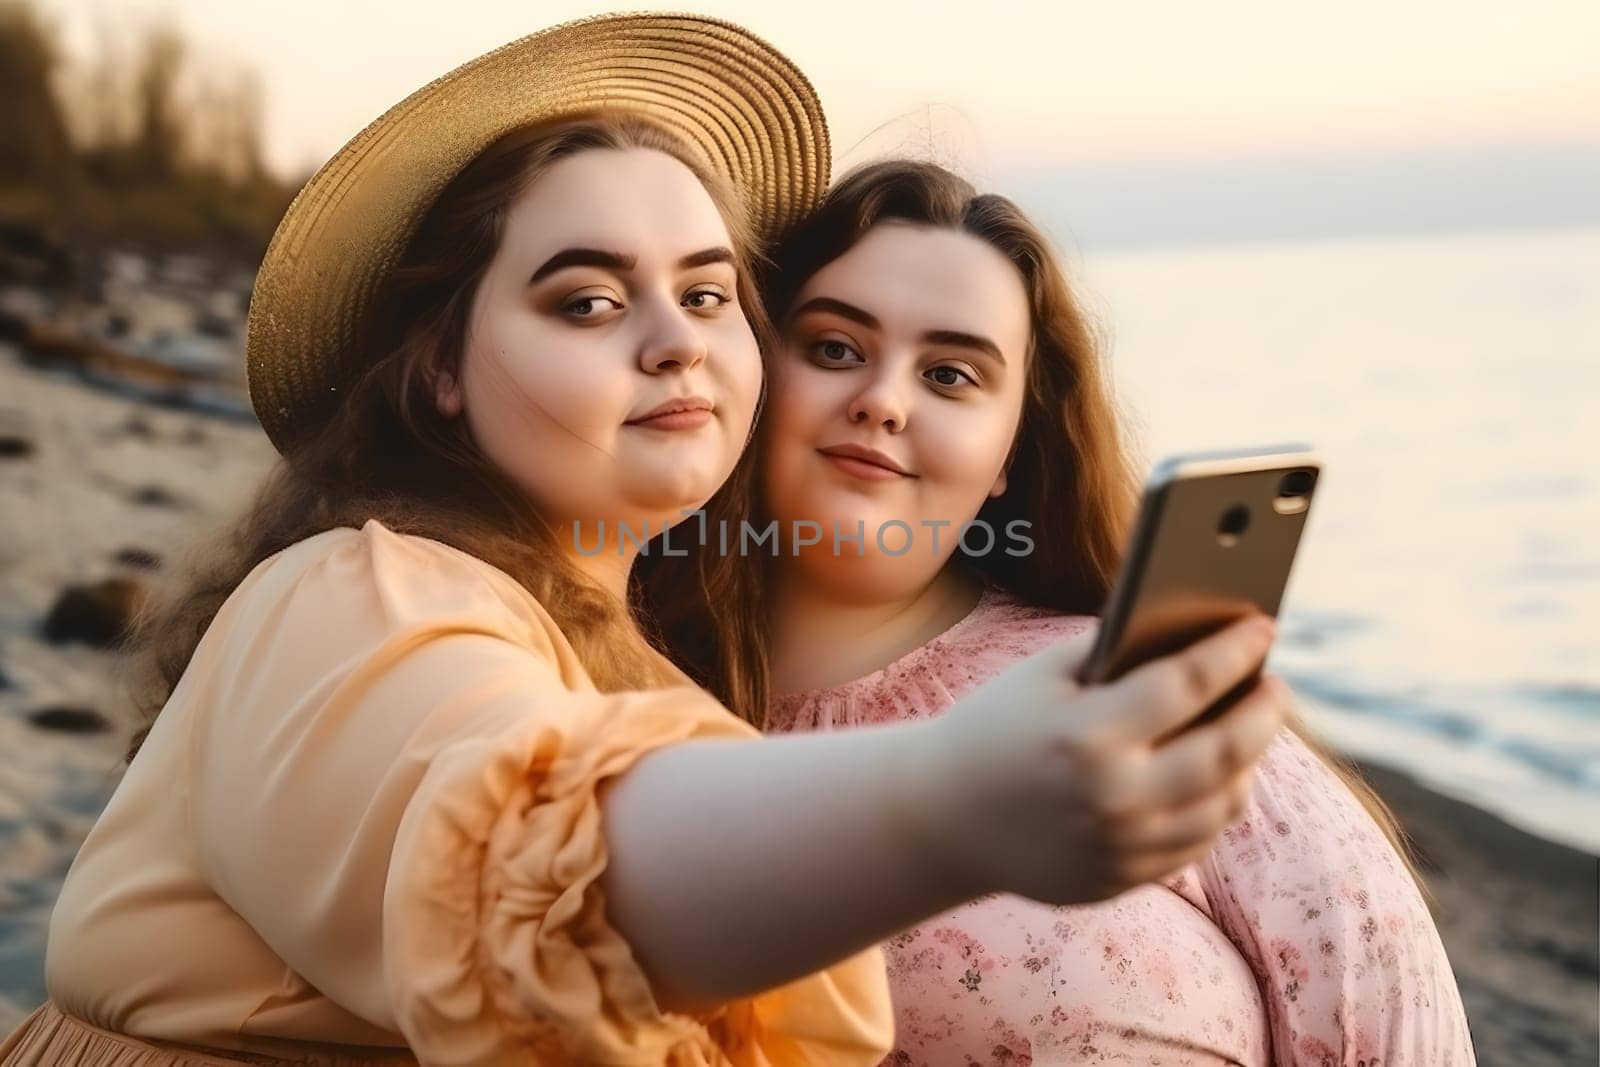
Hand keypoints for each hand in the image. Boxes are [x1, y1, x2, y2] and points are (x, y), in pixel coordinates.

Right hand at [900, 614, 1286, 905]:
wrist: (940, 818)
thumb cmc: (995, 728)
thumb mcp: (1042, 676)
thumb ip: (1116, 652)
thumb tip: (1201, 633)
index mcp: (1088, 734)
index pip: (1188, 683)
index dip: (1234, 652)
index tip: (1263, 629)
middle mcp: (1113, 797)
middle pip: (1226, 750)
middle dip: (1264, 710)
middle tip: (1275, 684)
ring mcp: (1122, 847)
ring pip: (1224, 803)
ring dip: (1249, 761)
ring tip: (1252, 729)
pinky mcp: (1124, 879)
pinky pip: (1198, 841)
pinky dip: (1217, 803)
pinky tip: (1217, 775)